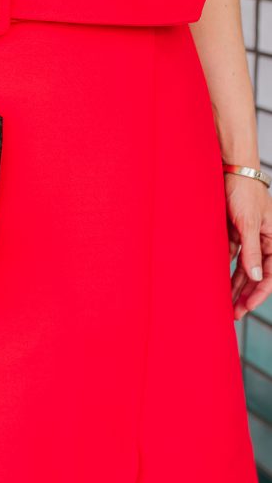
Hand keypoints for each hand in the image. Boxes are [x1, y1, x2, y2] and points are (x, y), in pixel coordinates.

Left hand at [225, 172, 271, 319]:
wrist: (229, 169)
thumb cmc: (244, 191)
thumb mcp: (249, 223)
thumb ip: (252, 251)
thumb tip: (256, 278)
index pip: (269, 273)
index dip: (259, 293)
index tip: (246, 308)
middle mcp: (262, 240)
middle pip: (255, 274)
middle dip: (245, 294)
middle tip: (233, 313)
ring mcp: (247, 236)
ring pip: (242, 267)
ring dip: (234, 285)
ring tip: (225, 303)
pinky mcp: (232, 231)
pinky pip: (230, 255)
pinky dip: (224, 268)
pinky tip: (216, 281)